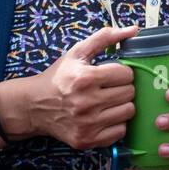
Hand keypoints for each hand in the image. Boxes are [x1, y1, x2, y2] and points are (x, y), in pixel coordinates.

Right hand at [19, 24, 137, 149]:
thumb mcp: (77, 52)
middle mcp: (86, 102)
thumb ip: (105, 37)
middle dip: (122, 88)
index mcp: (85, 78)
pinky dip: (116, 124)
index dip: (122, 72)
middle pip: (130, 93)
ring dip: (122, 105)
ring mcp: (87, 124)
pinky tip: (104, 116)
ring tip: (108, 101)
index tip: (112, 74)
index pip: (127, 74)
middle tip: (110, 88)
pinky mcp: (87, 140)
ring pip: (128, 112)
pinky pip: (120, 132)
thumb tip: (134, 29)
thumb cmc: (59, 77)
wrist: (34, 106)